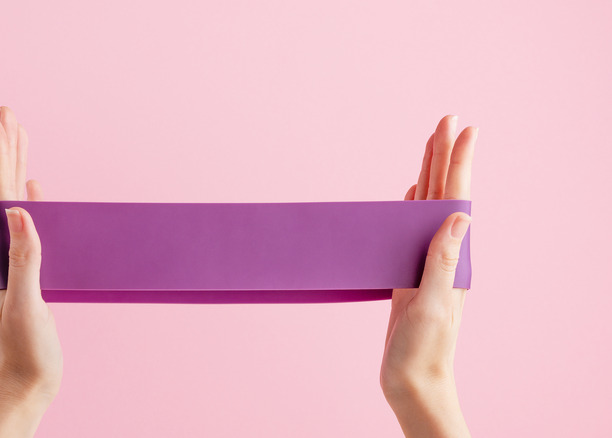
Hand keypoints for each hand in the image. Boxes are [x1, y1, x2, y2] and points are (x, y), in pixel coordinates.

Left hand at [0, 106, 62, 437]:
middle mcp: (3, 251)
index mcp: (0, 254)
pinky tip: (35, 191)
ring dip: (17, 167)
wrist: (22, 385)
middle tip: (6, 112)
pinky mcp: (30, 272)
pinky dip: (32, 201)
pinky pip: (30, 225)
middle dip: (5, 148)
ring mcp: (16, 261)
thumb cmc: (24, 352)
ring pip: (15, 202)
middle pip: (1, 189)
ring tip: (21, 138)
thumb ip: (24, 259)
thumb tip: (20, 209)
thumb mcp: (25, 305)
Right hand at [380, 115, 477, 437]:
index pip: (456, 200)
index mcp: (452, 257)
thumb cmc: (424, 348)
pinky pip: (408, 229)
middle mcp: (442, 254)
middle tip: (446, 119)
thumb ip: (443, 260)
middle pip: (442, 194)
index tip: (463, 128)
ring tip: (429, 145)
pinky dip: (409, 204)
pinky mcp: (407, 273)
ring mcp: (424, 262)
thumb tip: (458, 216)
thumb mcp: (433, 304)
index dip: (458, 162)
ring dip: (427, 173)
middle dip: (443, 155)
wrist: (412, 379)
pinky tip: (408, 193)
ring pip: (424, 206)